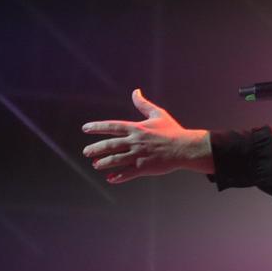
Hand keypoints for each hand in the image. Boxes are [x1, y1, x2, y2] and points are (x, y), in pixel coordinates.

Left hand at [81, 89, 212, 183]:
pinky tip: (110, 178)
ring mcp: (139, 155)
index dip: (97, 127)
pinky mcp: (144, 167)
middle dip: (96, 148)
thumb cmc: (172, 131)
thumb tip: (135, 91)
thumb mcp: (158, 114)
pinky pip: (127, 173)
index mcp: (137, 128)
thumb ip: (143, 104)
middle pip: (110, 145)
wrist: (185, 148)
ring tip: (95, 164)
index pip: (112, 126)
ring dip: (103, 163)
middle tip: (86, 152)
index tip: (85, 128)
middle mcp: (135, 141)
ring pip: (115, 160)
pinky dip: (117, 177)